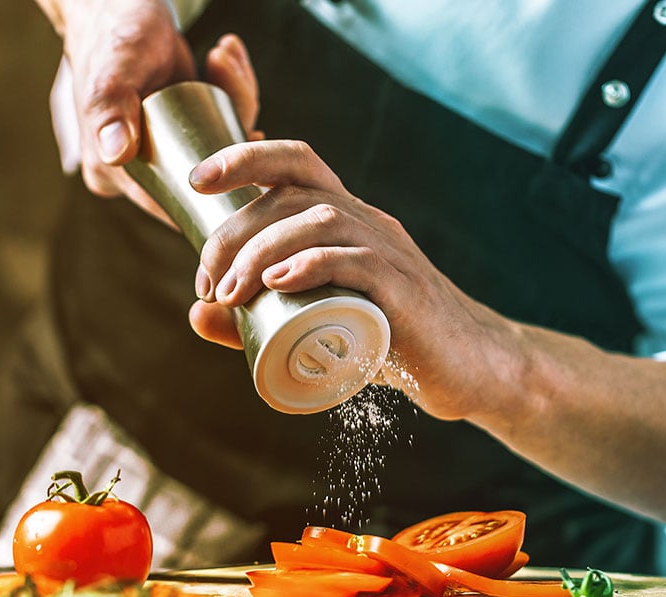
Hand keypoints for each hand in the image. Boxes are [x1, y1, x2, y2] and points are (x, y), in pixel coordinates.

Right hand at [49, 1, 260, 224]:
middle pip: (202, 175)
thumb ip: (110, 109)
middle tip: (227, 78)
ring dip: (235, 100)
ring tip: (221, 57)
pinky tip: (226, 56)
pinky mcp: (182, 128)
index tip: (242, 152)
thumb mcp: (112, 73)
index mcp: (111, 172)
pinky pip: (219, 125)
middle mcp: (137, 169)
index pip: (168, 204)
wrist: (115, 6)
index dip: (213, 193)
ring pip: (217, 148)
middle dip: (231, 134)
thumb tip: (116, 154)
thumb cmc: (110, 37)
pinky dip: (232, 91)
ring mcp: (162, 149)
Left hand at [185, 140, 509, 420]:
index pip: (297, 162)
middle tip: (208, 284)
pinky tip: (277, 282)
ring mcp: (390, 253)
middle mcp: (368, 223)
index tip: (196, 182)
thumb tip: (196, 313)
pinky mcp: (405, 292)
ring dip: (261, 250)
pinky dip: (311, 265)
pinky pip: (358, 260)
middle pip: (294, 194)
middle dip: (235, 231)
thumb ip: (255, 319)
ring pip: (320, 220)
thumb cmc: (390, 342)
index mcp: (346, 220)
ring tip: (231, 292)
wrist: (470, 370)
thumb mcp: (317, 325)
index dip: (244, 157)